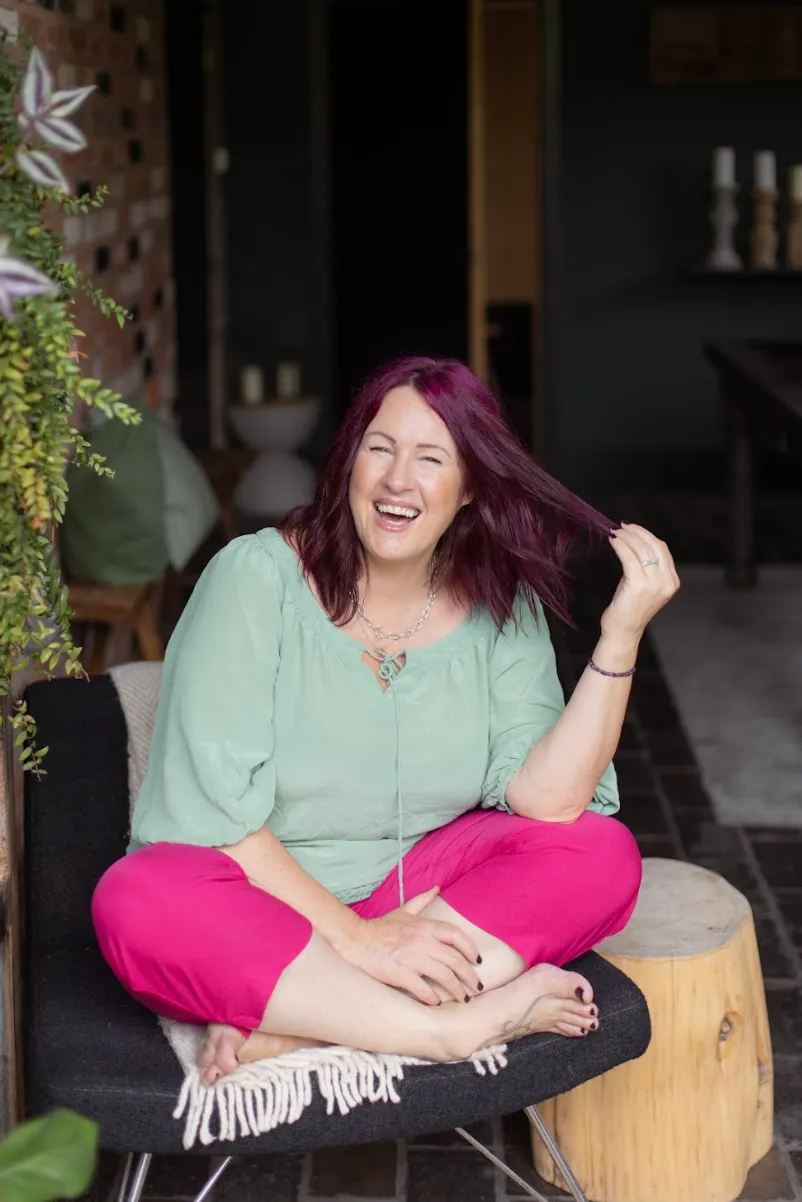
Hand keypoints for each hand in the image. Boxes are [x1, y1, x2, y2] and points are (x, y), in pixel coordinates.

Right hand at [340, 886, 481, 1004]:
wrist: (355, 939)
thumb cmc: (380, 928)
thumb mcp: (403, 911)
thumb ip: (422, 900)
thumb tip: (436, 888)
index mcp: (425, 926)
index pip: (456, 935)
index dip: (471, 949)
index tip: (478, 961)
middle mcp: (422, 941)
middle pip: (455, 959)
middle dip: (470, 976)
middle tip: (476, 988)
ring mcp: (412, 958)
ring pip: (444, 976)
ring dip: (457, 990)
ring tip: (463, 999)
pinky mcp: (401, 973)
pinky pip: (423, 989)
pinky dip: (433, 998)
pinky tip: (436, 1002)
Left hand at [602, 522, 679, 642]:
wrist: (623, 631)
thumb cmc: (630, 608)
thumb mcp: (644, 584)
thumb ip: (646, 566)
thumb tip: (634, 541)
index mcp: (672, 581)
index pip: (662, 549)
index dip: (647, 535)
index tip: (632, 528)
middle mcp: (666, 582)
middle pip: (654, 546)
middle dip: (637, 532)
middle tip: (622, 526)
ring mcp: (654, 584)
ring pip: (642, 549)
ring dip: (627, 537)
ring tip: (615, 532)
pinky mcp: (638, 585)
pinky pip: (629, 558)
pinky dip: (620, 546)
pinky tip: (613, 541)